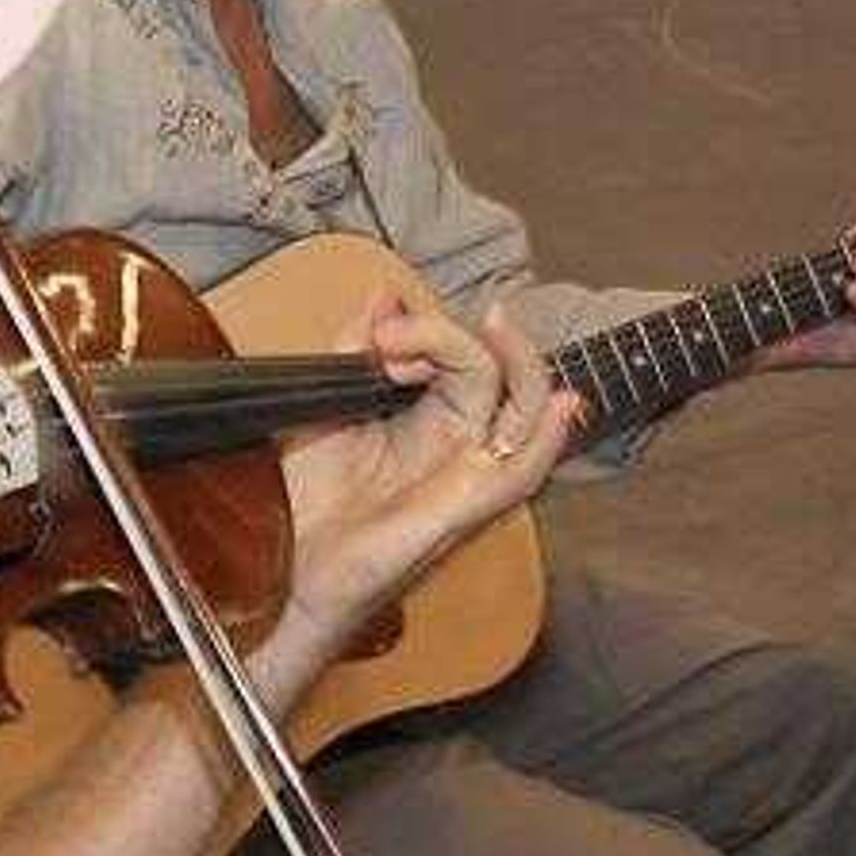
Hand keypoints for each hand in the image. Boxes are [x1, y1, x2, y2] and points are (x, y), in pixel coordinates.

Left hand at [276, 299, 571, 649]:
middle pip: (495, 369)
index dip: (427, 330)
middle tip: (393, 340)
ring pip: (527, 408)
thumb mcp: (329, 400)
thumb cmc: (311, 495)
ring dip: (520, 361)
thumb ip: (356, 345)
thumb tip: (386, 294)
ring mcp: (470, 470)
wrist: (291, 561)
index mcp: (431, 411)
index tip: (377, 336)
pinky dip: (550, 439)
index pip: (460, 350)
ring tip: (497, 325)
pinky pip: (525, 471)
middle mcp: (460, 438)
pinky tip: (564, 405)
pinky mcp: (469, 506)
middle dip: (447, 337)